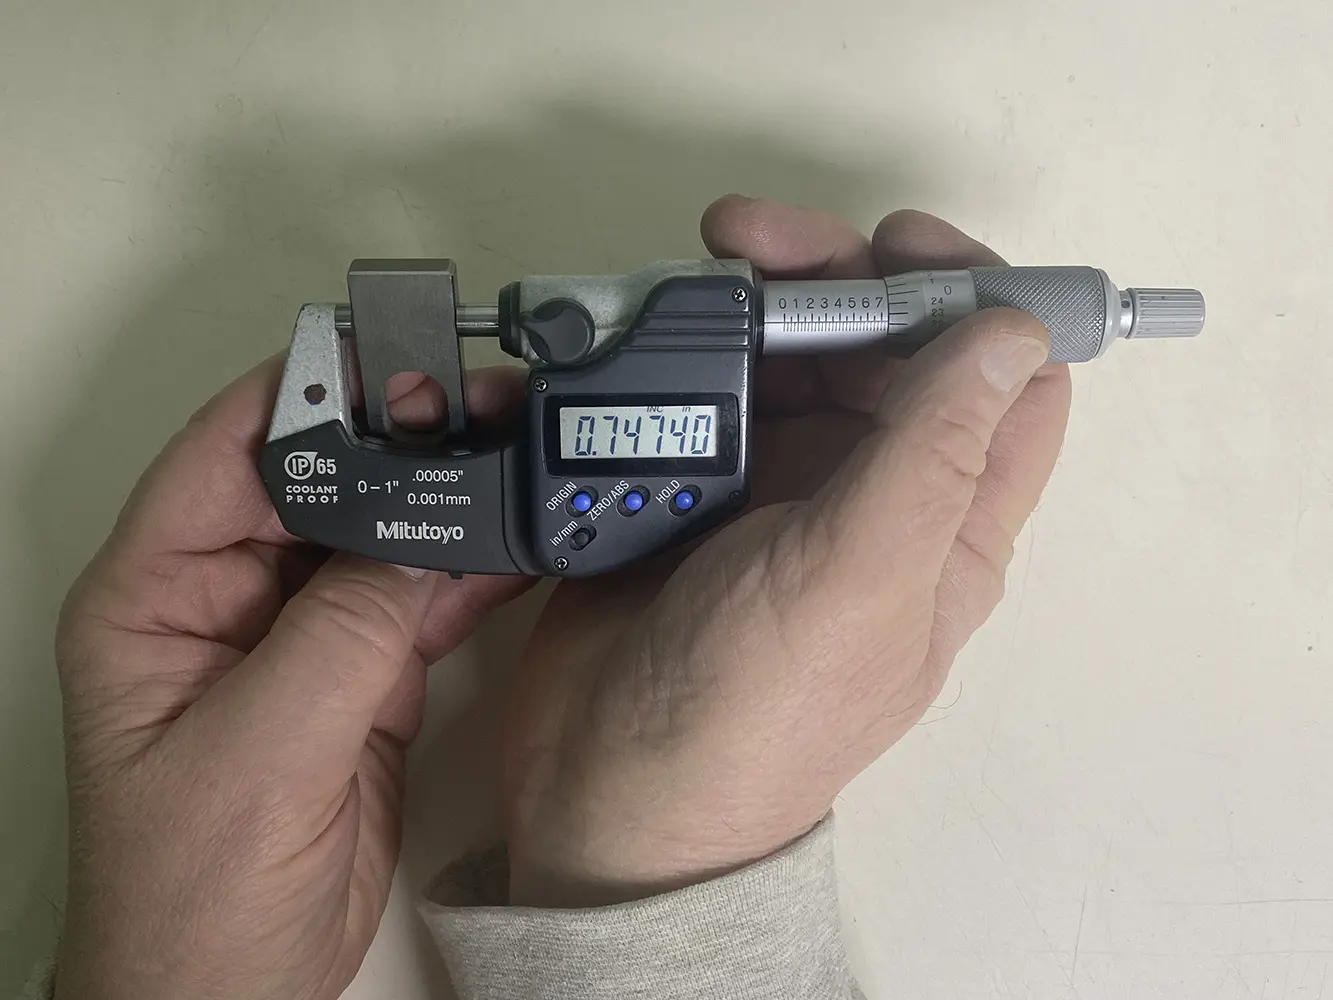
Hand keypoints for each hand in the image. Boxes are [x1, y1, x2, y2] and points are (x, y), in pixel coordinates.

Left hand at [53, 360, 528, 999]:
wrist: (230, 996)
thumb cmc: (187, 898)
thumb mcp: (258, 752)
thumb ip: (342, 635)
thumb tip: (421, 541)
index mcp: (154, 595)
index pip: (227, 452)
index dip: (305, 392)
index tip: (387, 356)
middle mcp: (225, 599)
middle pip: (315, 481)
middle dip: (396, 439)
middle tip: (475, 401)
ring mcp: (297, 636)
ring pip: (379, 536)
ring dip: (445, 501)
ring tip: (514, 454)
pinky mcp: (359, 677)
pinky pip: (419, 601)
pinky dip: (471, 571)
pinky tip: (516, 541)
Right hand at [503, 197, 1072, 905]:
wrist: (606, 795)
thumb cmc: (751, 710)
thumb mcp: (859, 579)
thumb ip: (934, 452)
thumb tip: (1012, 332)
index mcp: (944, 524)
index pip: (1006, 382)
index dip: (974, 294)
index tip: (898, 245)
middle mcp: (869, 496)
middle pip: (881, 348)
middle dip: (831, 277)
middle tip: (746, 238)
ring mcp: (776, 491)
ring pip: (787, 361)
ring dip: (745, 306)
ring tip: (685, 273)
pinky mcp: (693, 491)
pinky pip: (702, 394)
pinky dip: (677, 354)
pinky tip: (641, 337)